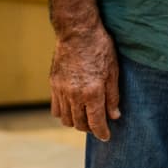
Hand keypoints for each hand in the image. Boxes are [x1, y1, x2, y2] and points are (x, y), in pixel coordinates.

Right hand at [49, 23, 120, 140]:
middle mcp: (75, 95)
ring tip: (85, 116)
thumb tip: (114, 115)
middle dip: (90, 128)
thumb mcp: (113, 71)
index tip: (106, 136)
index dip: (102, 133)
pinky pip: (56, 108)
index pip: (96, 123)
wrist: (77, 31)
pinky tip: (72, 107)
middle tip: (97, 124)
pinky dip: (63, 113)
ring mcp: (61, 90)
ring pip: (66, 119)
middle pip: (80, 124)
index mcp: (92, 92)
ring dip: (76, 122)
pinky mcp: (53, 84)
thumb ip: (113, 96)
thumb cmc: (100, 47)